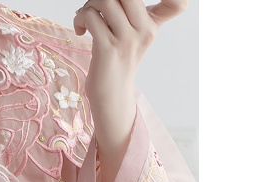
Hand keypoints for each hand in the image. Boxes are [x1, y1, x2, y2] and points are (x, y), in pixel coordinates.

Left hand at [72, 1, 186, 181]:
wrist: (110, 96)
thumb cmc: (119, 62)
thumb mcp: (137, 35)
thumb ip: (142, 12)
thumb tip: (125, 0)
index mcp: (152, 25)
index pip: (176, 2)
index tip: (126, 9)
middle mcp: (144, 31)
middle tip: (95, 9)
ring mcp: (126, 41)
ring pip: (106, 1)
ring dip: (88, 6)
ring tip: (84, 18)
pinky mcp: (107, 49)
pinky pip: (91, 17)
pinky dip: (81, 18)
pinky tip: (80, 30)